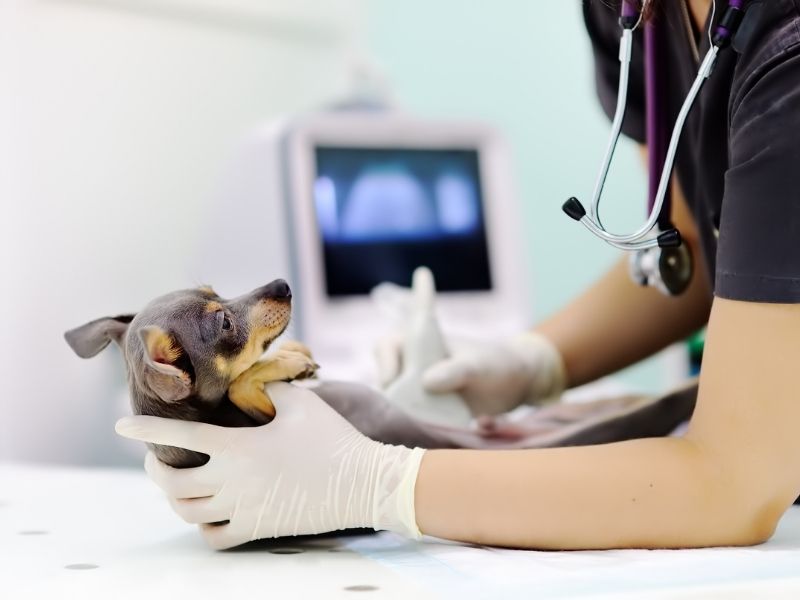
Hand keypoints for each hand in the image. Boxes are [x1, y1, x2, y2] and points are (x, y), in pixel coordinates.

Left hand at [115, 383, 424, 548]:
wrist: (362, 482)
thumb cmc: (332, 437)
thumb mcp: (300, 402)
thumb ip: (268, 387)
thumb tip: (249, 378)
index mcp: (238, 446)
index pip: (179, 437)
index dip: (144, 431)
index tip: (120, 426)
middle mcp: (232, 481)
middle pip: (171, 482)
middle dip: (154, 468)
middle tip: (155, 457)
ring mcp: (243, 509)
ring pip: (186, 512)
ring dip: (173, 497)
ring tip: (177, 483)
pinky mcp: (258, 528)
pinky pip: (214, 538)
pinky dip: (202, 527)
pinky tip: (208, 512)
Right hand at [373, 277, 566, 416]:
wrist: (516, 383)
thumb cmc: (494, 362)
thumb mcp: (478, 364)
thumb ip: (456, 369)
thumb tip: (426, 382)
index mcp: (419, 347)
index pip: (386, 347)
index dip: (385, 363)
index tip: (394, 381)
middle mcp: (413, 372)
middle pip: (387, 386)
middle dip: (393, 403)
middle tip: (410, 415)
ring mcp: (420, 397)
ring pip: (399, 411)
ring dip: (410, 423)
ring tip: (430, 430)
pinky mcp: (431, 419)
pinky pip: (418, 429)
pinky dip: (427, 435)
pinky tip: (449, 436)